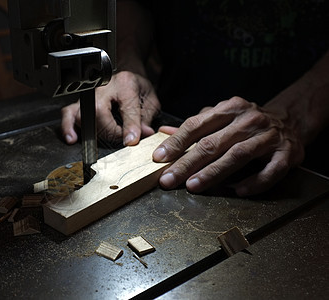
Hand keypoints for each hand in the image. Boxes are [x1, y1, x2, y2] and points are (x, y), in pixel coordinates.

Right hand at [61, 71, 160, 145]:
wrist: (126, 77)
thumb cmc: (137, 88)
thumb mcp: (150, 100)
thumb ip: (147, 118)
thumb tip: (144, 134)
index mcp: (125, 83)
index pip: (126, 108)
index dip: (129, 127)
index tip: (132, 141)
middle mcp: (104, 87)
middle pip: (100, 113)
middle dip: (111, 132)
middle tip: (122, 140)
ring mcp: (89, 94)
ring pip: (83, 115)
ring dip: (94, 133)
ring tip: (103, 141)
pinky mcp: (79, 102)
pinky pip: (68, 114)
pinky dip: (68, 127)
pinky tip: (73, 138)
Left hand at [153, 96, 304, 195]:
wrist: (292, 120)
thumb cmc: (248, 122)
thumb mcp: (221, 117)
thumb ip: (195, 126)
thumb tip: (163, 132)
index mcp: (229, 108)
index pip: (196, 125)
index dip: (176, 142)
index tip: (158, 158)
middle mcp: (249, 119)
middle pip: (212, 143)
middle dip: (187, 163)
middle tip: (168, 179)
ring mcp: (269, 136)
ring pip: (237, 155)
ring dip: (212, 173)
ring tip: (193, 186)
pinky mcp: (287, 153)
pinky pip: (269, 171)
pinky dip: (253, 182)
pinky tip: (236, 190)